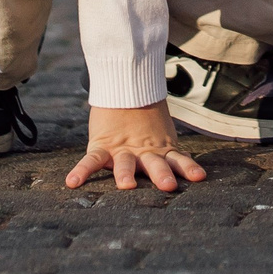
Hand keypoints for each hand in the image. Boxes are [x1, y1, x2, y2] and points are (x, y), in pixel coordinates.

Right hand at [64, 100, 205, 192]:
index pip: (177, 160)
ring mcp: (121, 150)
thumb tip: (194, 169)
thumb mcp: (162, 135)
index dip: (189, 168)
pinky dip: (82, 171)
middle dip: (161, 175)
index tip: (200, 177)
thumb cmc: (146, 119)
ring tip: (126, 185)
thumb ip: (171, 153)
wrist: (125, 88)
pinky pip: (91, 160)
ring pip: (125, 164)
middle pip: (155, 164)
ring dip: (126, 174)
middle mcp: (143, 152)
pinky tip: (72, 182)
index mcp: (160, 150)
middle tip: (168, 185)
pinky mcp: (101, 146)